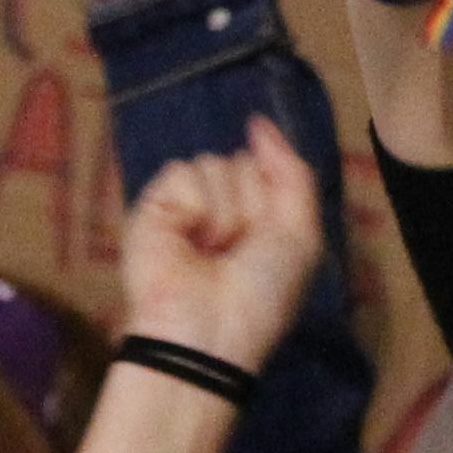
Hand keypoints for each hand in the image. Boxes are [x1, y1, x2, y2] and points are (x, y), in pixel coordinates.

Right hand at [114, 117, 322, 375]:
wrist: (208, 329)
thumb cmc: (261, 292)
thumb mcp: (300, 233)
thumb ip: (290, 173)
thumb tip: (259, 123)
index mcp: (260, 211)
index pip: (272, 164)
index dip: (275, 195)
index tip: (269, 235)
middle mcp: (223, 202)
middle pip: (246, 162)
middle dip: (253, 207)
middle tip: (237, 250)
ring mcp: (186, 202)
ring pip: (215, 165)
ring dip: (226, 214)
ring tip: (210, 250)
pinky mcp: (152, 204)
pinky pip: (183, 173)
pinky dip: (195, 210)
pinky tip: (187, 241)